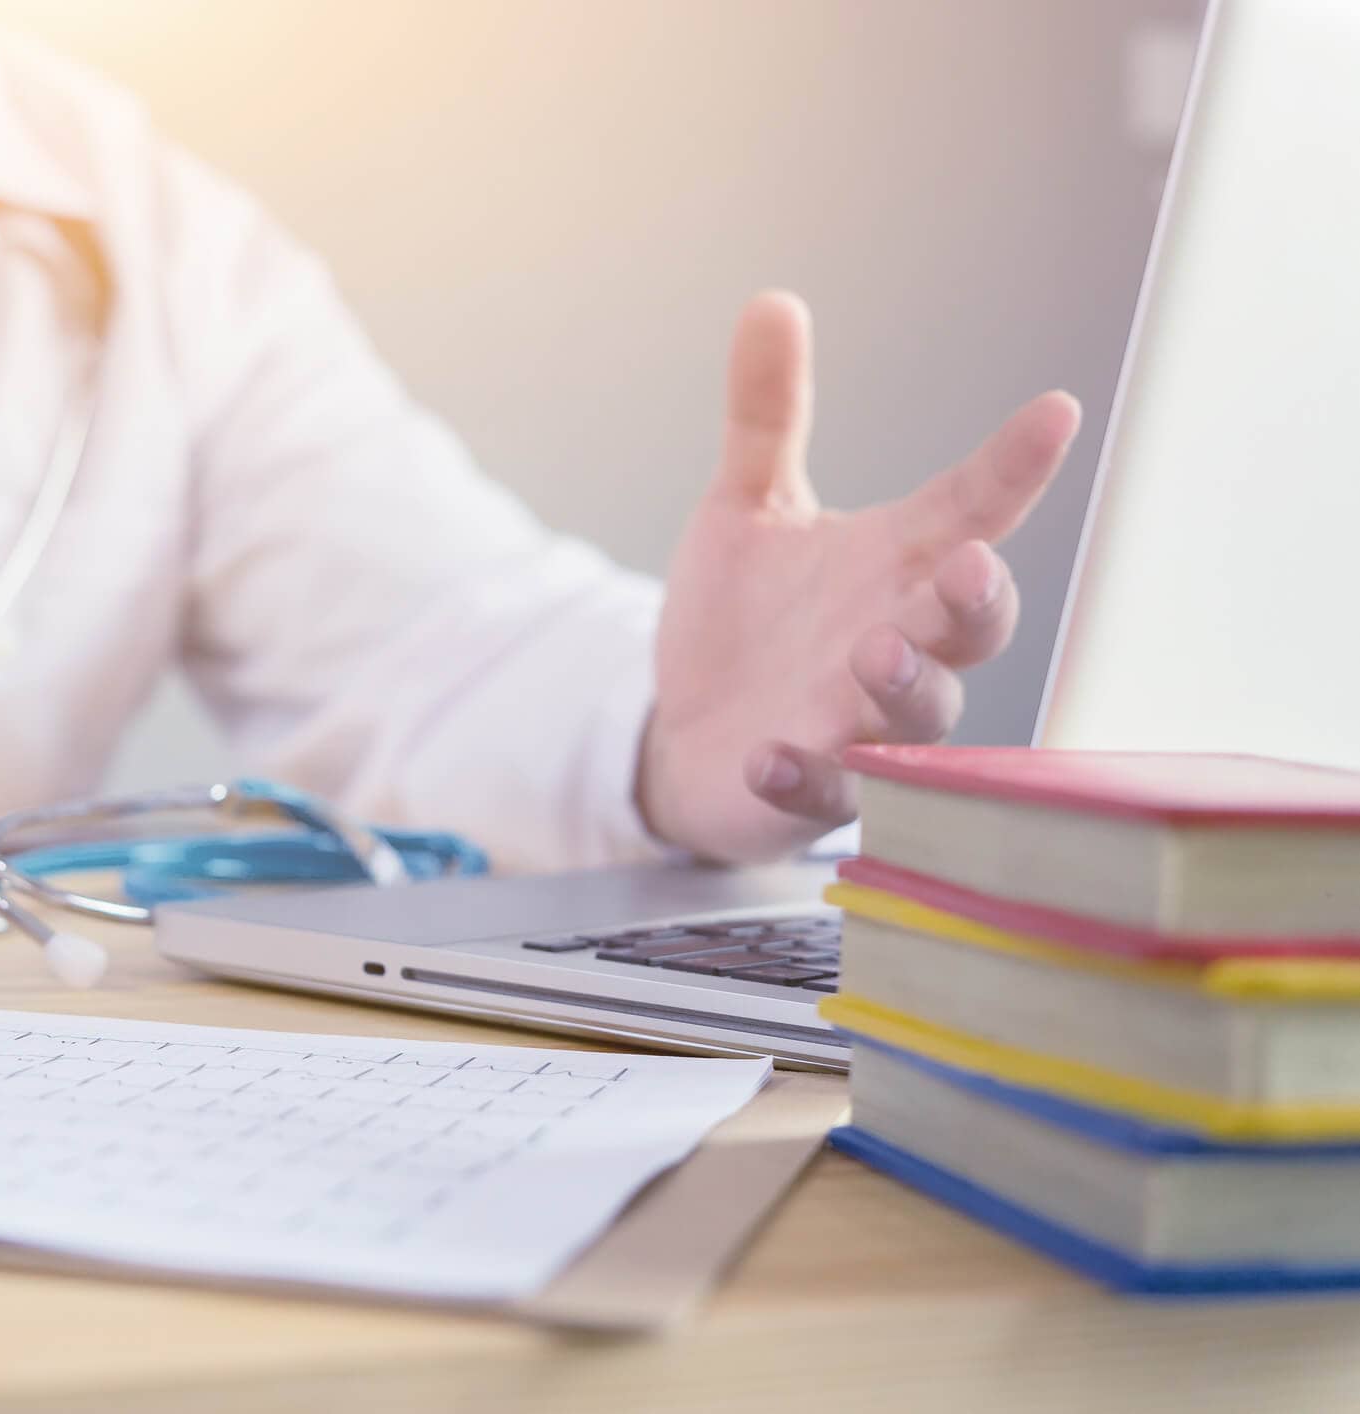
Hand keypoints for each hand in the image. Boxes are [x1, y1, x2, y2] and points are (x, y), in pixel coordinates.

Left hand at [639, 291, 1080, 862]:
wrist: (686, 732)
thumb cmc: (745, 622)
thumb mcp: (747, 509)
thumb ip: (768, 418)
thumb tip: (772, 300)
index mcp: (895, 566)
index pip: (974, 507)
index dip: (1016, 465)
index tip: (1054, 411)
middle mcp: (897, 644)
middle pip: (971, 625)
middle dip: (976, 599)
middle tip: (965, 565)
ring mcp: (858, 725)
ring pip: (917, 716)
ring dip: (905, 685)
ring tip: (875, 652)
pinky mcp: (806, 791)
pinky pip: (821, 794)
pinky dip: (800, 778)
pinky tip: (768, 758)